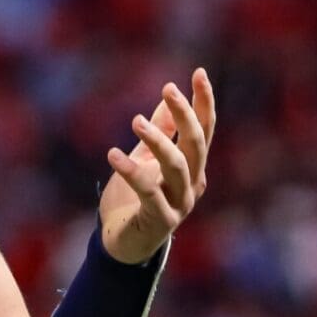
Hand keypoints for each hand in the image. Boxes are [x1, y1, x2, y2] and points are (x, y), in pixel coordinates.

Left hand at [100, 69, 215, 264]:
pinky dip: (132, 171)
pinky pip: (149, 192)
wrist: (121, 243)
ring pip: (177, 166)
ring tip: (136, 121)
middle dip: (185, 114)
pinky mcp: (162, 221)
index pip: (204, 130)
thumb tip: (167, 99)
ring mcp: (180, 204)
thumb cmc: (133, 198)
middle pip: (196, 144)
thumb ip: (159, 132)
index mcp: (192, 167)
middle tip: (168, 89)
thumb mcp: (145, 158)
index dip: (204, 102)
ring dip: (158, 141)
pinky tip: (113, 154)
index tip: (199, 73)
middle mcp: (193, 184)